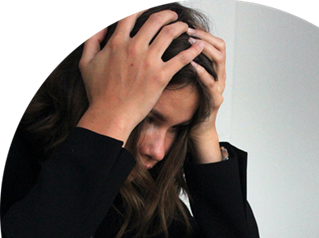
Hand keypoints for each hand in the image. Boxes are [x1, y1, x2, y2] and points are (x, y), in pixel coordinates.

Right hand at [77, 10, 204, 143]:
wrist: (111, 114)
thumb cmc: (98, 93)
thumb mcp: (86, 62)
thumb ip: (91, 39)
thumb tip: (101, 26)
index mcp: (116, 42)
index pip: (131, 14)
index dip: (142, 7)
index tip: (151, 8)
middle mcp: (134, 47)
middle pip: (155, 20)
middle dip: (167, 15)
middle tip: (174, 16)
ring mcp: (148, 62)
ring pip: (169, 34)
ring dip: (180, 27)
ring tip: (186, 28)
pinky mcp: (160, 77)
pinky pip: (181, 59)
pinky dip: (192, 50)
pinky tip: (199, 46)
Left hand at [187, 28, 225, 162]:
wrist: (196, 129)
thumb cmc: (190, 105)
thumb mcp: (187, 80)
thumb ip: (185, 65)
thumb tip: (171, 46)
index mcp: (214, 70)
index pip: (216, 44)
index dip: (204, 33)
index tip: (188, 26)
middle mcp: (220, 77)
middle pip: (220, 48)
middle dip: (204, 37)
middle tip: (189, 31)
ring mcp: (219, 88)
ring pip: (219, 61)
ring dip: (204, 49)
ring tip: (191, 42)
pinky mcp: (215, 101)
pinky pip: (211, 83)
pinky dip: (202, 72)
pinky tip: (192, 65)